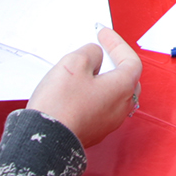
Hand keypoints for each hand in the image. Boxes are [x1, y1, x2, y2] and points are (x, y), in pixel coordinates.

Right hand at [28, 28, 142, 147]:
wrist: (45, 141)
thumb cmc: (61, 105)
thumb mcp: (74, 63)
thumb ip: (90, 53)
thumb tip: (95, 57)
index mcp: (123, 88)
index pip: (130, 60)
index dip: (116, 43)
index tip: (103, 34)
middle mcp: (121, 107)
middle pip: (127, 78)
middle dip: (115, 61)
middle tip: (101, 50)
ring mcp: (109, 122)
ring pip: (114, 94)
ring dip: (104, 79)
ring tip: (87, 69)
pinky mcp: (94, 131)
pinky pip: (102, 107)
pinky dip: (95, 94)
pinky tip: (79, 90)